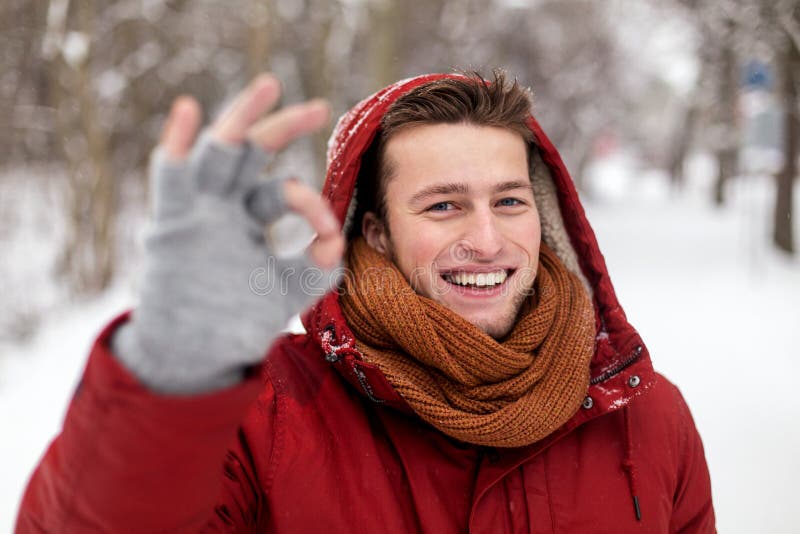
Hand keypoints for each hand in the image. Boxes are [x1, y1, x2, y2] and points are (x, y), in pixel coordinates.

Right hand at [113, 74, 343, 393]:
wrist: (194, 358)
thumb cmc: (239, 322)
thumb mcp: (288, 292)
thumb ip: (316, 269)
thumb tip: (337, 239)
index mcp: (248, 218)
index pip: (281, 191)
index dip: (308, 202)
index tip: (328, 230)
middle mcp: (223, 206)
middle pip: (250, 153)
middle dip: (282, 127)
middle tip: (318, 108)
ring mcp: (196, 211)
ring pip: (216, 153)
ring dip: (241, 118)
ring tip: (268, 86)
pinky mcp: (170, 224)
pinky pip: (170, 177)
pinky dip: (178, 144)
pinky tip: (190, 110)